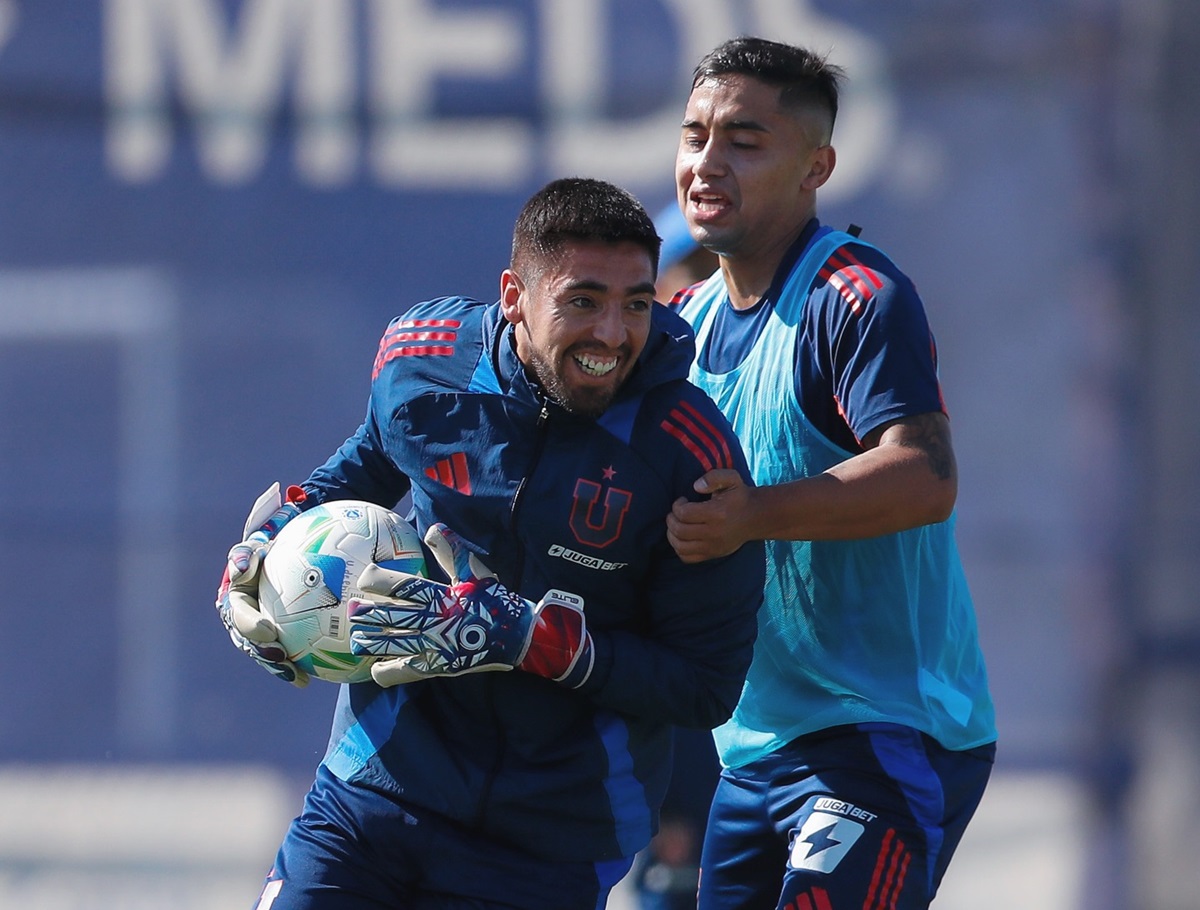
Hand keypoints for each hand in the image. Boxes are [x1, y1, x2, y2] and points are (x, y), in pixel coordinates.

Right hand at [215, 482, 309, 686]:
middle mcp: (242, 601)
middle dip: (253, 640)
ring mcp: (255, 620)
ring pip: (256, 646)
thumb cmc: (298, 529)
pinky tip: (308, 679)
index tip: (265, 618)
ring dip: (271, 661)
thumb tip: (277, 495)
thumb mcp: (287, 518)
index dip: (246, 611)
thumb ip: (277, 513)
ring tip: (291, 672)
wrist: (309, 545)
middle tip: (276, 644)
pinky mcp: (273, 636)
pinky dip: (290, 667)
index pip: (238, 593)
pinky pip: (280, 654)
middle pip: (241, 627)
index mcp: (241, 577)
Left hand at [348, 523, 593, 688]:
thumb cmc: (493, 601)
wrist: (516, 637)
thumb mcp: (475, 573)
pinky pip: (408, 671)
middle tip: (351, 611)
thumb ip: (452, 552)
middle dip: (369, 614)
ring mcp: (434, 646)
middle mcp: (434, 621)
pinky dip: (389, 672)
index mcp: (441, 596)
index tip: (365, 577)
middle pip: (393, 616)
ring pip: (395, 644)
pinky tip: (376, 671)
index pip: (404, 586)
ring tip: (356, 640)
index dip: (381, 580)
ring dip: (372, 642)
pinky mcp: (438, 667)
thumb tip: (433, 529)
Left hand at [666, 468, 752, 562]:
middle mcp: (714, 533)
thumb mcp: (731, 479)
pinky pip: (687, 558)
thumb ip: (714, 477)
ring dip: (671, 535)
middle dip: (671, 519)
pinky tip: (682, 537)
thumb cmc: (740, 497)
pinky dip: (679, 549)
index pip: (684, 513)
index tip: (682, 500)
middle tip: (676, 512)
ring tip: (676, 524)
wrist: (756, 517)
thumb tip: (696, 486)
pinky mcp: (713, 554)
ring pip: (680, 546)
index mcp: (717, 513)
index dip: (677, 505)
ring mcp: (713, 546)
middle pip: (680, 530)